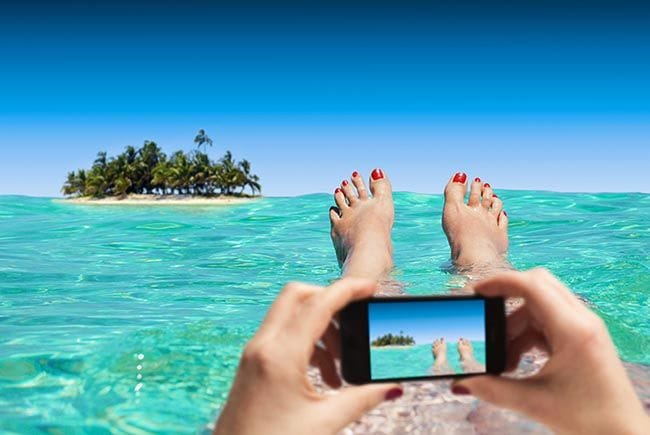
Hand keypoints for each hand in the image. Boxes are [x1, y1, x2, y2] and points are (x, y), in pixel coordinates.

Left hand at [214, 278, 402, 434]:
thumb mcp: (324, 423)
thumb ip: (362, 400)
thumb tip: (391, 388)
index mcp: (280, 356)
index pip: (318, 305)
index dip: (348, 290)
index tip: (370, 287)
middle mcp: (263, 346)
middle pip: (298, 296)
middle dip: (329, 301)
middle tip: (353, 322)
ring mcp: (253, 352)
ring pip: (289, 314)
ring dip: (319, 328)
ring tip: (338, 367)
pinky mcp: (251, 362)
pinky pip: (281, 334)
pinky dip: (304, 342)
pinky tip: (321, 375)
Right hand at [454, 268, 648, 433]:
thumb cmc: (591, 422)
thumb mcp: (534, 402)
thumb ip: (492, 390)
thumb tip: (460, 384)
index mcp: (573, 330)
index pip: (532, 285)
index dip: (500, 282)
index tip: (476, 291)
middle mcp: (582, 321)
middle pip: (536, 288)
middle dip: (506, 303)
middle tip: (485, 319)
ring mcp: (584, 328)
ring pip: (539, 307)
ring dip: (515, 327)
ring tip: (503, 362)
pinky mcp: (582, 338)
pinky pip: (548, 322)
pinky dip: (527, 336)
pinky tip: (517, 362)